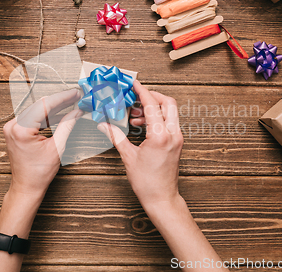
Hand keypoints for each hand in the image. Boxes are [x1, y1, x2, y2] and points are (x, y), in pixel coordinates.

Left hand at [3, 89, 82, 197]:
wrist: (26, 186)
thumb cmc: (39, 173)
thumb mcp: (57, 147)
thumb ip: (67, 125)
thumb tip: (76, 112)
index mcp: (21, 129)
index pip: (44, 105)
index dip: (62, 97)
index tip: (75, 93)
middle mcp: (13, 125)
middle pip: (40, 105)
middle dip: (60, 101)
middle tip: (76, 96)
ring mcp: (12, 127)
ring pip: (37, 110)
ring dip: (54, 107)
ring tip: (71, 103)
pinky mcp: (15, 130)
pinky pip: (33, 117)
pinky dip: (46, 115)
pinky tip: (60, 113)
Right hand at [97, 80, 183, 209]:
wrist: (162, 199)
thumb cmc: (147, 182)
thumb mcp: (128, 157)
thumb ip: (116, 136)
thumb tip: (104, 124)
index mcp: (160, 136)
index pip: (152, 104)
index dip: (142, 91)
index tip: (134, 83)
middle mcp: (173, 134)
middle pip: (168, 102)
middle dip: (152, 95)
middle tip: (136, 96)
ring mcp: (177, 139)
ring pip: (170, 112)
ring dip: (153, 108)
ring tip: (134, 115)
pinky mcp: (177, 143)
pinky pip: (169, 123)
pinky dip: (157, 118)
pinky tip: (141, 125)